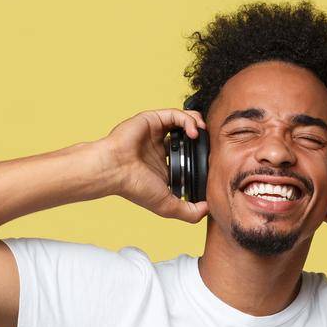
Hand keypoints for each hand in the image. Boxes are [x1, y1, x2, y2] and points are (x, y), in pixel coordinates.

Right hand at [93, 108, 210, 223]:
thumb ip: (189, 212)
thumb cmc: (135, 187)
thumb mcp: (167, 206)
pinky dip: (188, 120)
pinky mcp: (153, 119)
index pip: (190, 157)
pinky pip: (176, 114)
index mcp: (165, 166)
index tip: (212, 163)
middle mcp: (161, 148)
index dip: (202, 158)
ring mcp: (157, 133)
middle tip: (211, 146)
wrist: (114, 170)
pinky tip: (193, 132)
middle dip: (203, 139)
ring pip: (185, 121)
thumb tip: (209, 209)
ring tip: (204, 134)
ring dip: (198, 125)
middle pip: (189, 136)